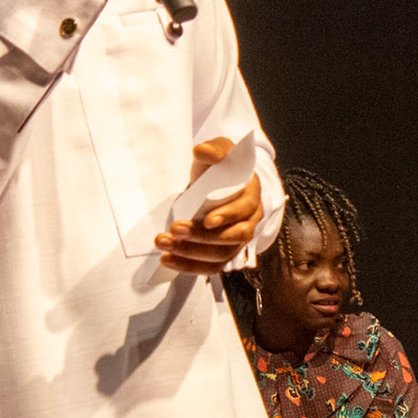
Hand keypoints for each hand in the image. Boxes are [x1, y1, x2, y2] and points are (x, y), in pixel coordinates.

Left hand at [154, 138, 263, 274]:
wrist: (218, 183)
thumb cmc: (222, 168)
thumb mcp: (220, 151)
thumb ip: (214, 150)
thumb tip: (202, 151)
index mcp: (252, 196)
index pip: (245, 210)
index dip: (228, 216)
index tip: (207, 220)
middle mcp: (250, 221)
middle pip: (233, 237)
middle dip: (202, 237)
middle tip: (175, 229)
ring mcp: (237, 240)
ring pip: (221, 255)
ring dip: (190, 254)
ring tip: (164, 244)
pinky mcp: (223, 252)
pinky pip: (210, 267)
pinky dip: (189, 267)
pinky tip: (168, 259)